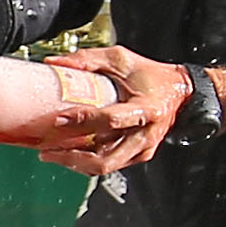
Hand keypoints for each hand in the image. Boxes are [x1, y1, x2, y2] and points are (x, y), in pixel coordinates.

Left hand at [34, 45, 189, 175]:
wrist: (178, 91)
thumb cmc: (151, 75)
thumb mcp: (121, 60)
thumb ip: (88, 60)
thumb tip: (55, 63)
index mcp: (146, 109)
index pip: (110, 120)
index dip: (83, 121)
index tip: (59, 119)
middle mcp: (145, 134)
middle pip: (105, 158)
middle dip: (71, 157)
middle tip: (47, 150)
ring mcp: (142, 149)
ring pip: (105, 166)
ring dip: (75, 163)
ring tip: (52, 154)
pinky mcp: (138, 155)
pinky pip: (109, 165)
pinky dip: (86, 162)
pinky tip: (69, 154)